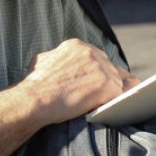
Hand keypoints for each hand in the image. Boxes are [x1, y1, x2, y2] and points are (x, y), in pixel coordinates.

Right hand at [21, 39, 139, 124]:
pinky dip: (116, 102)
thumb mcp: (41, 60)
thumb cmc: (34, 84)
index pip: (96, 57)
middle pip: (109, 67)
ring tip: (108, 105)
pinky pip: (121, 94)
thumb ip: (55, 57)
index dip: (96, 72)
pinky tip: (112, 110)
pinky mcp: (109, 84)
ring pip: (117, 80)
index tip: (94, 83)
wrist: (35, 98)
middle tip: (102, 96)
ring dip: (111, 93)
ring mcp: (102, 68)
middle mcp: (92, 52)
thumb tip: (57, 61)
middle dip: (105, 81)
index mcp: (76, 45)